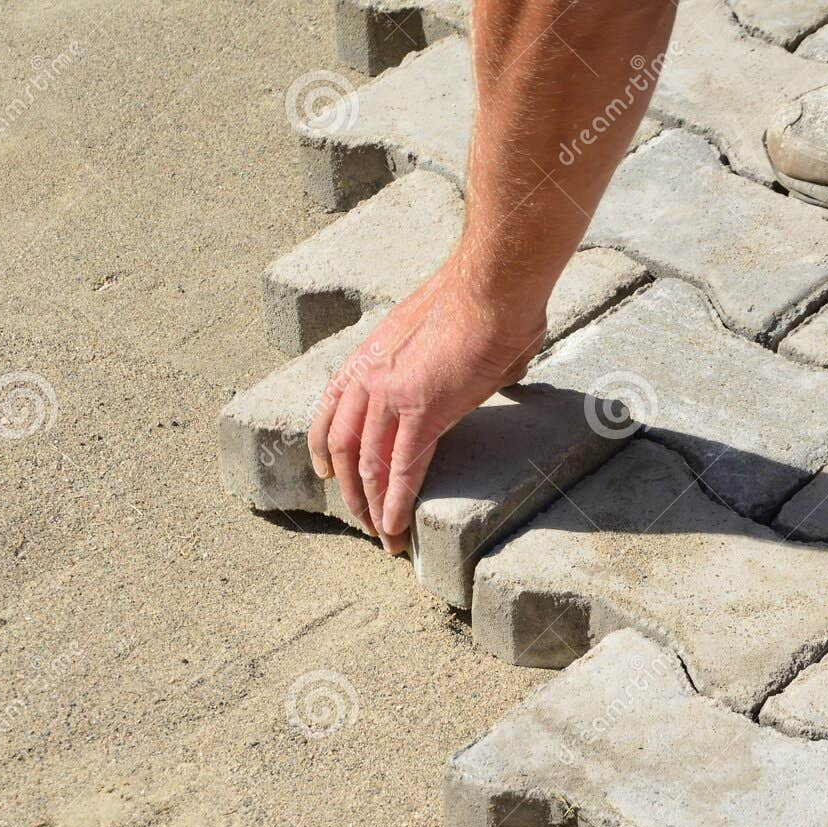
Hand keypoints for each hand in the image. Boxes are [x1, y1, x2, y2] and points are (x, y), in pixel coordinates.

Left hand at [307, 259, 545, 553]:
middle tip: (362, 519)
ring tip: (383, 537)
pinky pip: (401, 470)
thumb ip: (460, 355)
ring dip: (372, 507)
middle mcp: (371, 376)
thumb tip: (504, 368)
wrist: (494, 287)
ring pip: (368, 466)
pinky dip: (396, 505)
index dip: (323, 444)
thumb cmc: (489, 298)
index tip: (325, 471)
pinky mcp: (422, 413)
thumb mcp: (451, 330)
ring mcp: (391, 395)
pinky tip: (396, 529)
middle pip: (344, 446)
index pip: (333, 407)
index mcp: (374, 353)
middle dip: (351, 489)